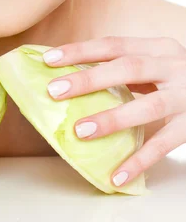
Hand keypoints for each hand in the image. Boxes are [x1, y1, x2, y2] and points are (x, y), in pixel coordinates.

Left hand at [43, 36, 185, 187]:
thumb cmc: (180, 79)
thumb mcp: (158, 64)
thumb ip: (126, 69)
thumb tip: (74, 79)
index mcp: (158, 48)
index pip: (114, 44)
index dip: (81, 50)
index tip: (49, 59)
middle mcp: (174, 66)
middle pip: (128, 68)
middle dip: (89, 79)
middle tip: (55, 91)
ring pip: (149, 106)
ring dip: (113, 118)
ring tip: (81, 132)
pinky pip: (166, 144)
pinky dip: (140, 161)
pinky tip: (116, 177)